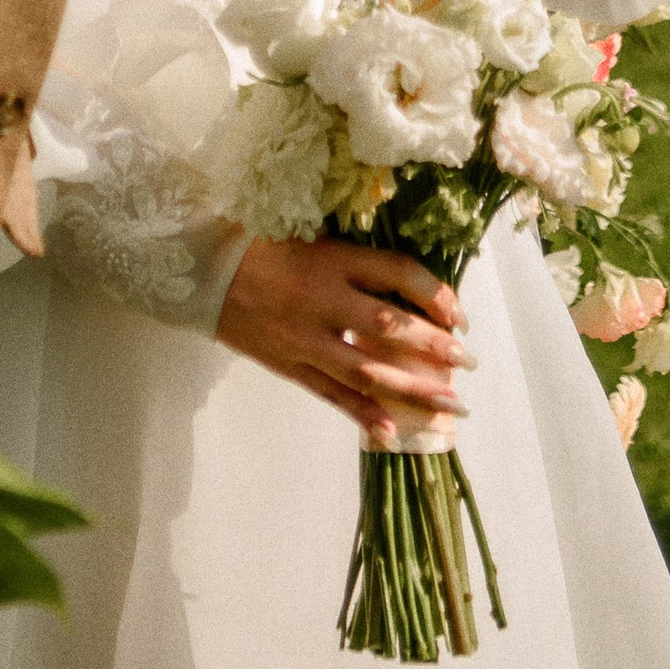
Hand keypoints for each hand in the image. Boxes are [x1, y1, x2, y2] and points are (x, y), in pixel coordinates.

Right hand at [216, 236, 472, 447]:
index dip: (434, 294)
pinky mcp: (287, 364)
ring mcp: (304, 338)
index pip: (397, 273)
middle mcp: (321, 300)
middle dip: (434, 347)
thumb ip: (356, 260)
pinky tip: (391, 431)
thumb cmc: (261, 244)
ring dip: (412, 390)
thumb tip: (408, 285)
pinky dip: (362, 413)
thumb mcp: (313, 237)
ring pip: (366, 370)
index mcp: (331, 260)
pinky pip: (329, 393)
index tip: (459, 314)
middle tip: (468, 363)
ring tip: (449, 406)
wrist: (201, 270)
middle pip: (389, 328)